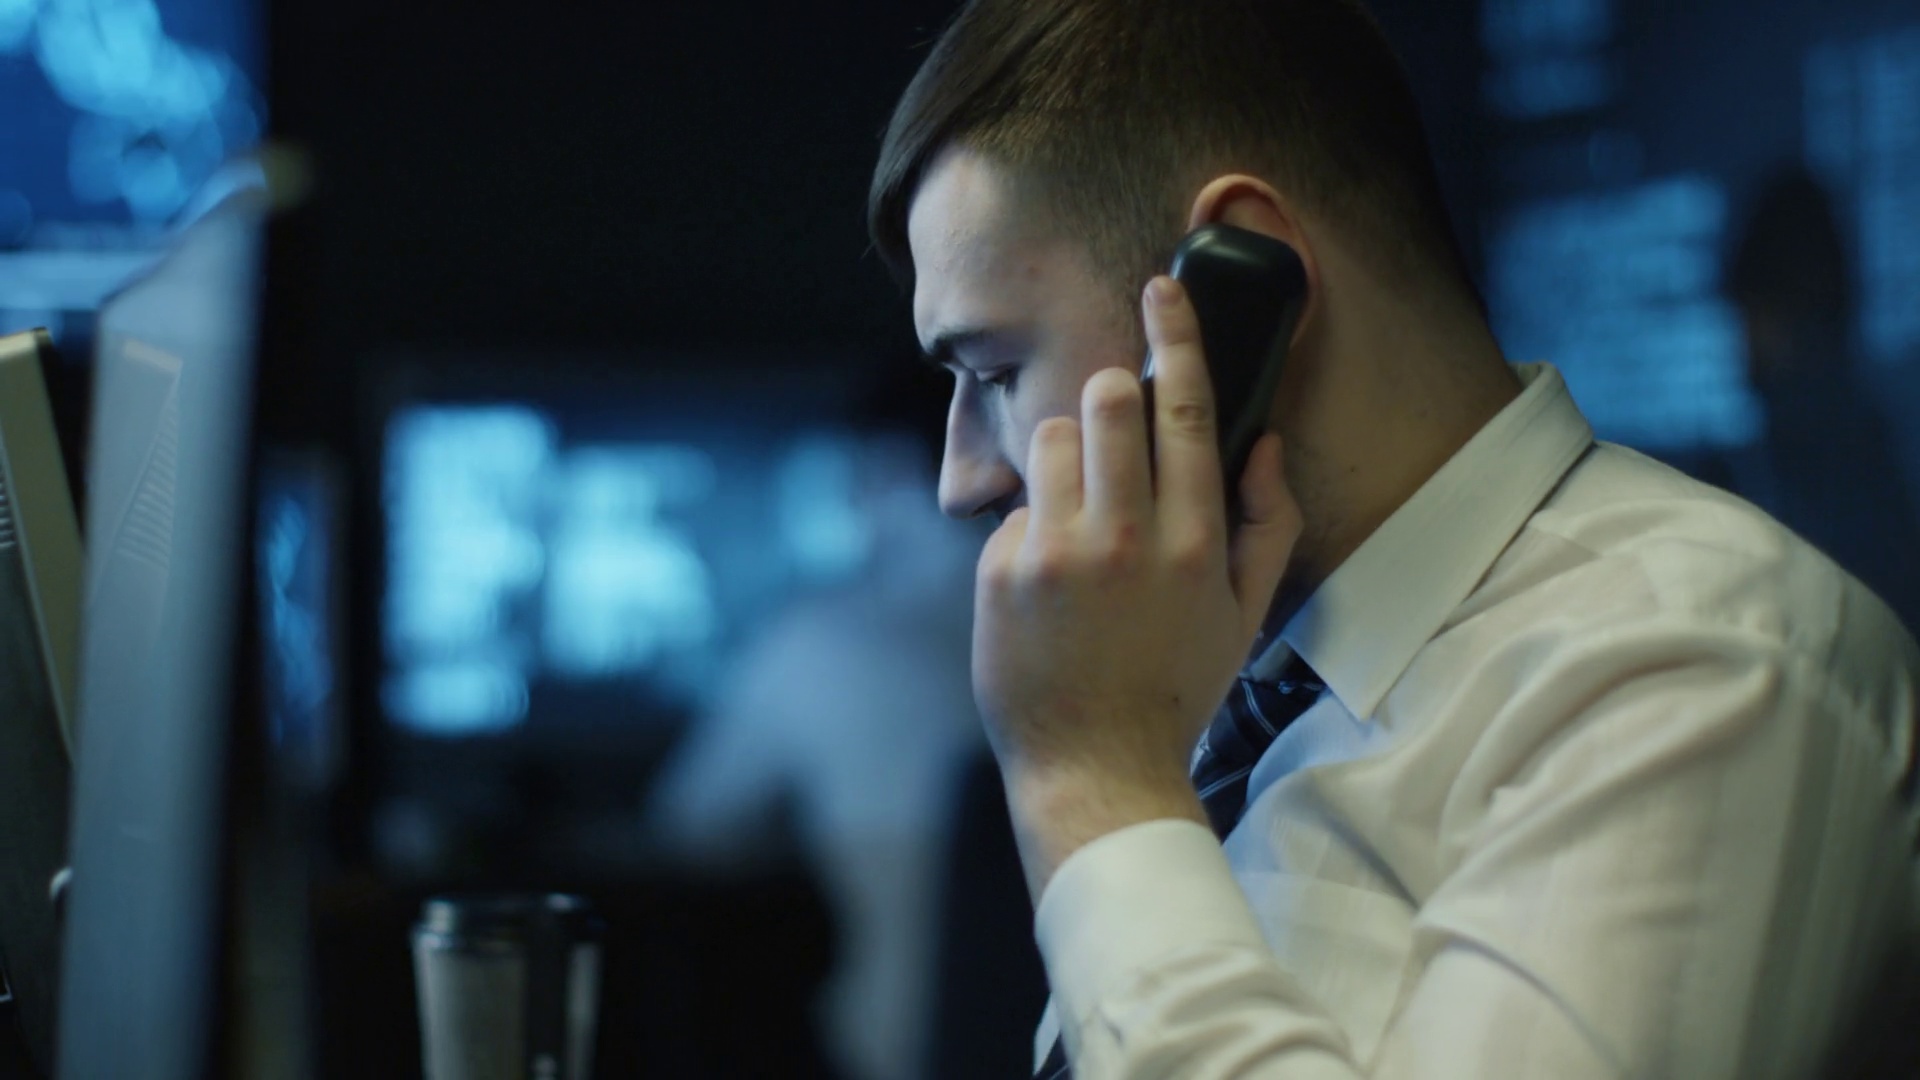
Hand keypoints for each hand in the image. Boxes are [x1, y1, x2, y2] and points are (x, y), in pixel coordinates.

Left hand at [973, 276, 1302, 893]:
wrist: (1095, 761)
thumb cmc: (1176, 685)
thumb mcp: (1245, 613)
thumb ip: (1268, 520)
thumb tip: (1264, 441)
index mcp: (1196, 541)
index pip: (1186, 410)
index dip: (1175, 337)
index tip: (1161, 287)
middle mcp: (1127, 536)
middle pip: (1110, 400)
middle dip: (1113, 395)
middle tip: (1116, 425)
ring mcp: (1058, 551)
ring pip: (1053, 438)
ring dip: (1069, 457)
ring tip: (1083, 516)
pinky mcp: (1002, 570)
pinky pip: (1017, 507)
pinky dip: (1034, 527)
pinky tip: (1049, 582)